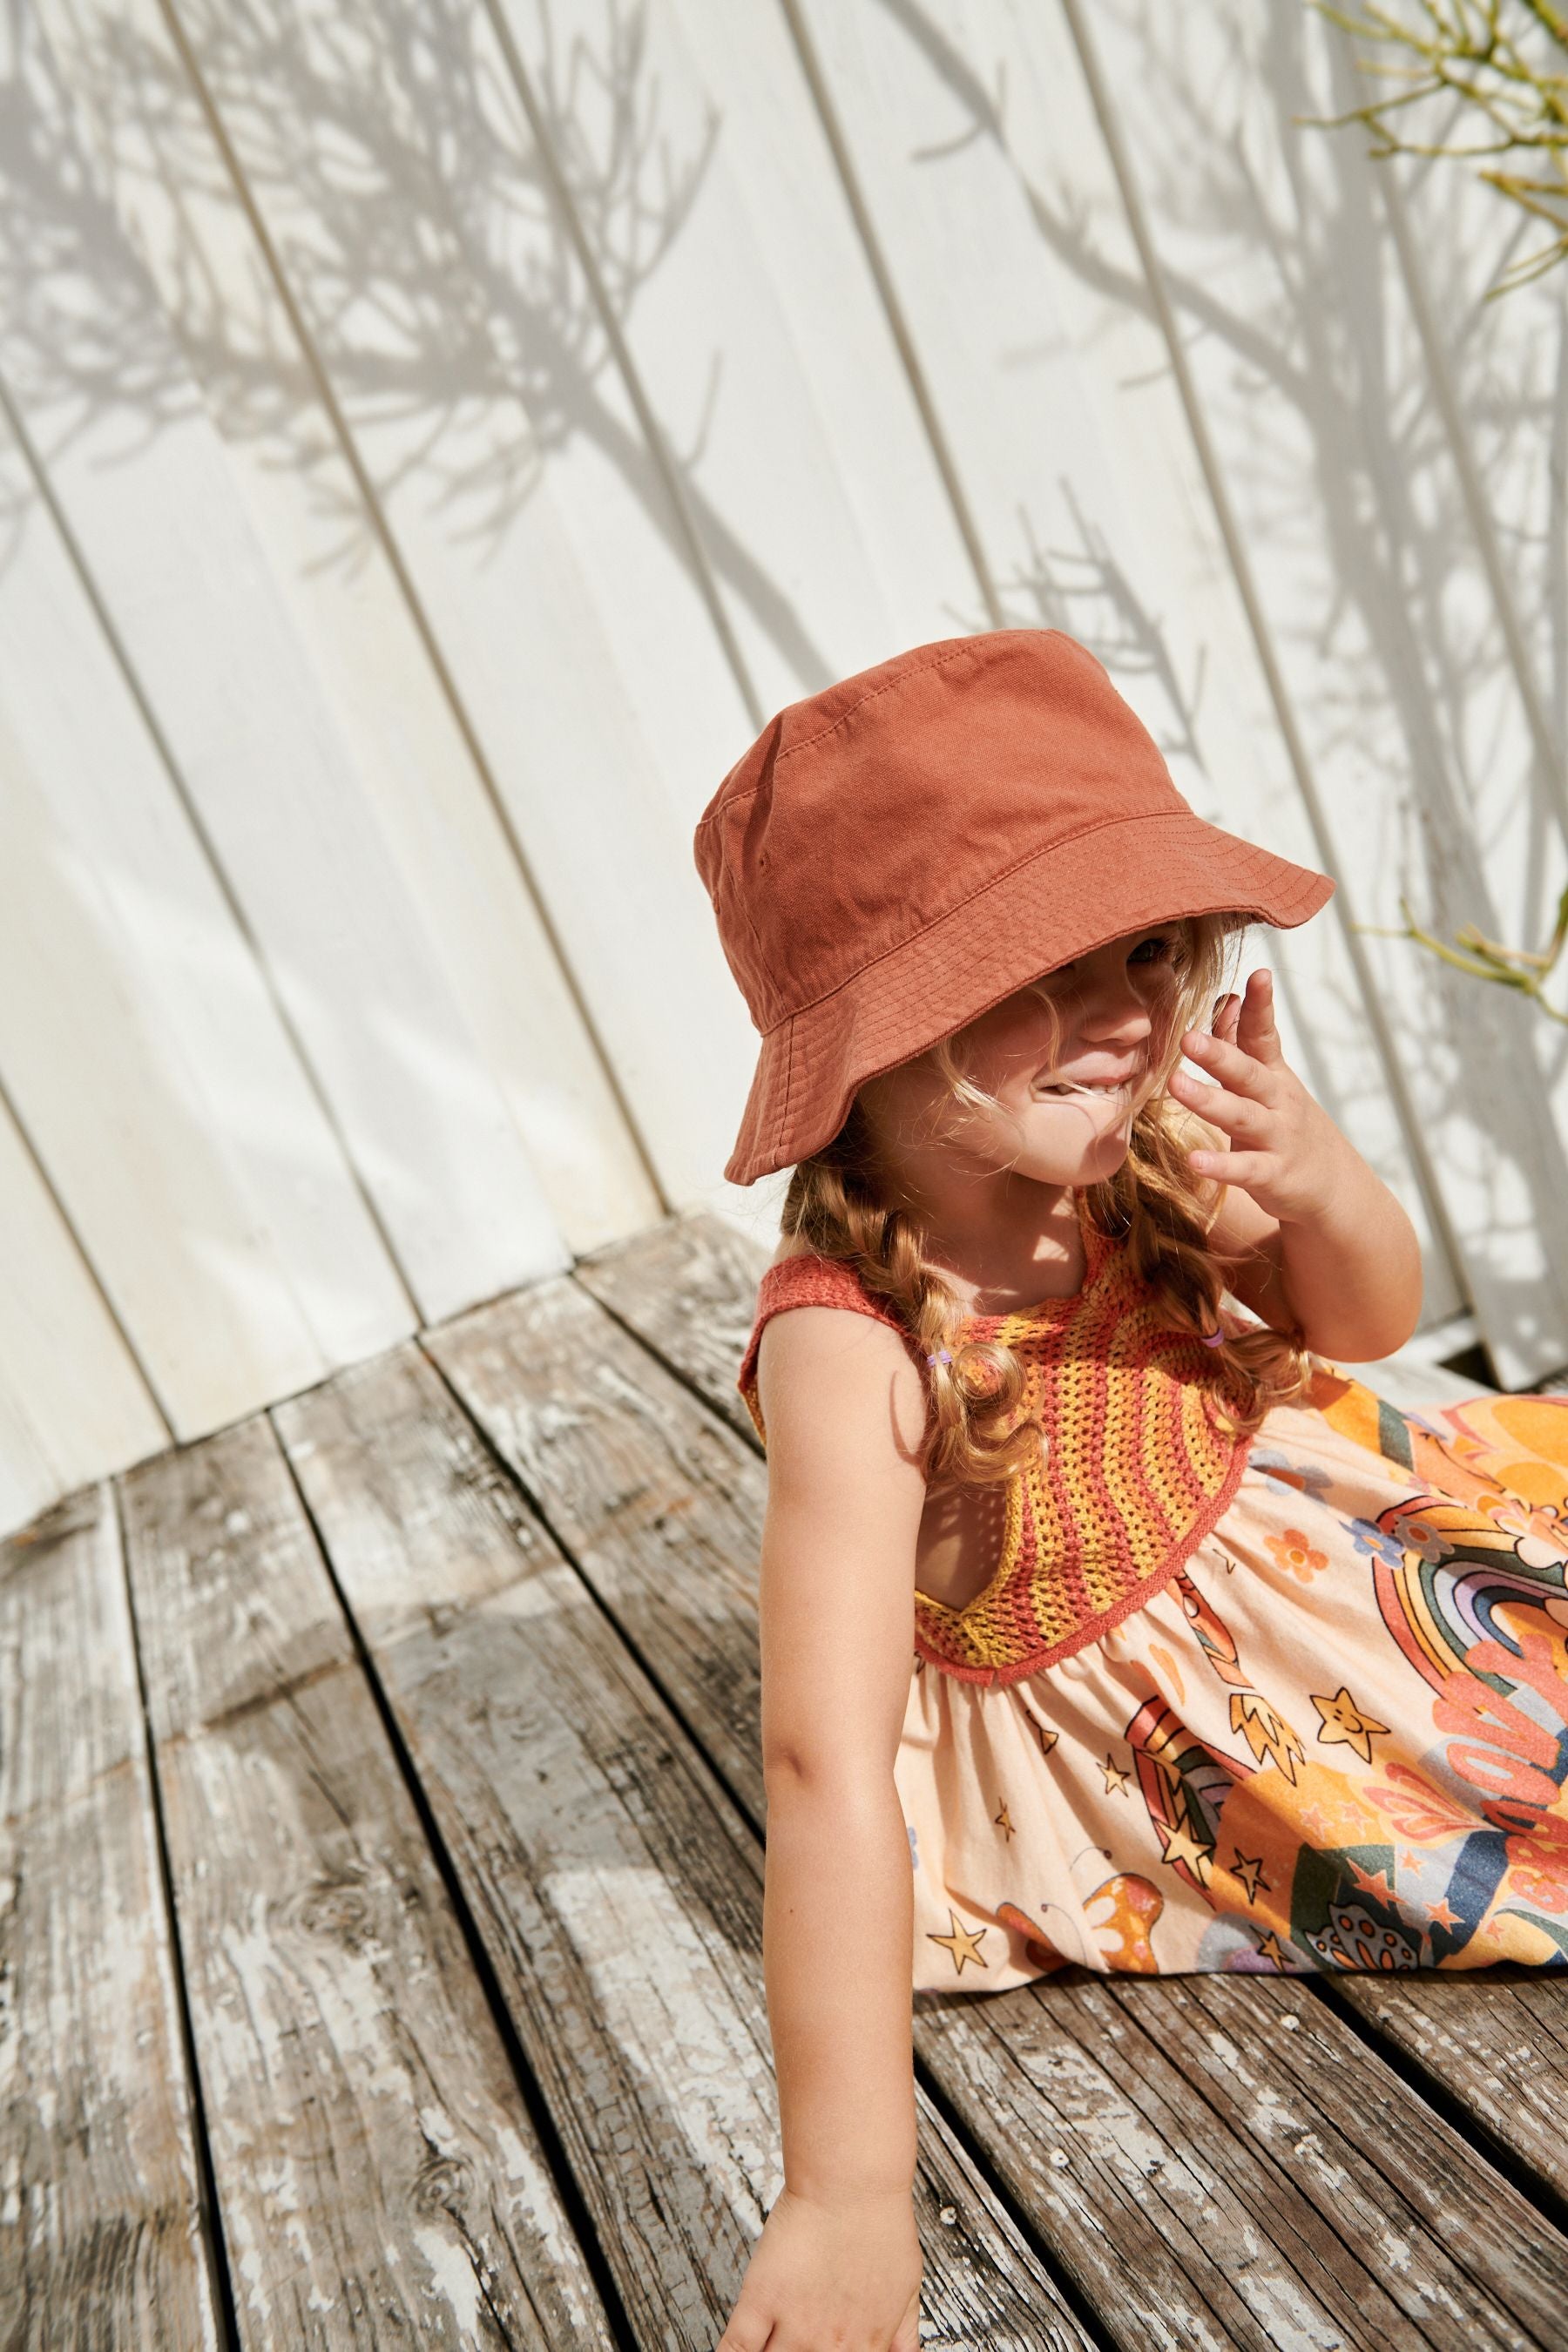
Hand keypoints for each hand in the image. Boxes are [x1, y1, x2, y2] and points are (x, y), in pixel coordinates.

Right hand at [715, 2184, 921, 2351]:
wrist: (851, 2184)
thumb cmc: (880, 2223)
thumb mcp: (908, 2286)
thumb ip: (904, 2333)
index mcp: (868, 2343)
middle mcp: (830, 2344)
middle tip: (796, 2346)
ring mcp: (794, 2325)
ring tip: (772, 2348)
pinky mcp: (762, 2300)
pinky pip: (737, 2348)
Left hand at [1167, 967, 1350, 1225]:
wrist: (1332, 1184)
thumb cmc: (1286, 1124)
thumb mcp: (1268, 1081)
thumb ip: (1242, 1043)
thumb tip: (1226, 999)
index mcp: (1273, 1074)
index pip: (1265, 1034)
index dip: (1261, 1006)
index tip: (1259, 974)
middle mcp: (1277, 1101)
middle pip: (1247, 1073)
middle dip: (1219, 1054)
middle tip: (1187, 1037)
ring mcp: (1276, 1137)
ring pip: (1242, 1116)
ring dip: (1208, 1101)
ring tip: (1175, 1085)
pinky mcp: (1272, 1174)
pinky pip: (1245, 1170)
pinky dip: (1221, 1166)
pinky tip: (1195, 1161)